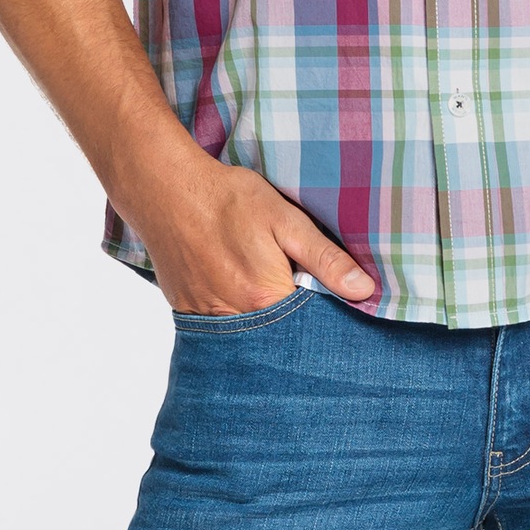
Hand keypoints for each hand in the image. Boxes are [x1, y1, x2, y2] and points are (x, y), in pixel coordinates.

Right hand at [127, 143, 376, 314]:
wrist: (165, 189)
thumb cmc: (228, 200)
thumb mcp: (285, 219)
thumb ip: (325, 258)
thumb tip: (364, 291)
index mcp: (265, 298)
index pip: (310, 329)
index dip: (324, 319)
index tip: (333, 308)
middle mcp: (234, 319)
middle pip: (278, 339)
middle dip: (294, 328)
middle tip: (297, 299)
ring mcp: (206, 319)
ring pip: (248, 338)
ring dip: (264, 327)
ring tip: (266, 295)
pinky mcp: (187, 312)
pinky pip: (221, 330)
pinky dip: (236, 321)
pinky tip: (239, 295)